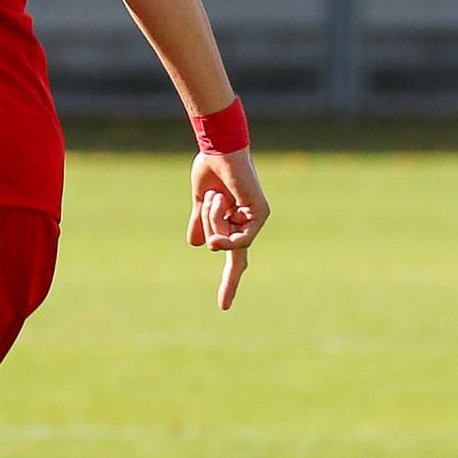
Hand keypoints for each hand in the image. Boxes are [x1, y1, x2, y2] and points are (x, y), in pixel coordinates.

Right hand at [188, 147, 268, 309]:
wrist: (219, 149)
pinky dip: (223, 228)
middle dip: (229, 283)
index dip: (228, 280)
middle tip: (224, 308)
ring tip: (216, 195)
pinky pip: (237, 237)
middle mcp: (250, 223)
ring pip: (225, 241)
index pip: (233, 255)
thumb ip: (201, 221)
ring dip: (212, 220)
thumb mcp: (201, 201)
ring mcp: (257, 220)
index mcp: (236, 221)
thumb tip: (196, 244)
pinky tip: (220, 207)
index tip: (224, 306)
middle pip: (234, 258)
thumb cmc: (210, 168)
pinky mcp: (261, 214)